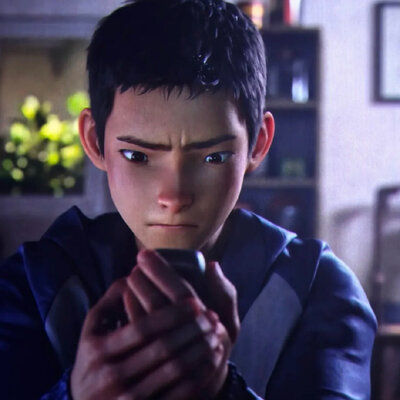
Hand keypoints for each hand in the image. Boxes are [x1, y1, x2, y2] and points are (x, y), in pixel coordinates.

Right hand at [70, 275, 218, 398]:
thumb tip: (131, 275)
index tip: (195, 302)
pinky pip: (178, 395)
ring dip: (200, 351)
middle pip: (162, 349)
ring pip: (174, 371)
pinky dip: (199, 376)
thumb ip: (109, 301)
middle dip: (192, 330)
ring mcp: (126, 399)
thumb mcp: (92, 329)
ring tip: (216, 335)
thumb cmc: (93, 360)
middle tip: (213, 317)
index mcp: (99, 350)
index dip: (172, 315)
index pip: (143, 328)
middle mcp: (111, 376)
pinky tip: (211, 361)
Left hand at [126, 250, 236, 397]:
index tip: (146, 254)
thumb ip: (225, 293)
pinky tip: (128, 297)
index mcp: (207, 322)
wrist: (203, 387)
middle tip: (137, 265)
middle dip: (142, 280)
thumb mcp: (230, 323)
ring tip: (132, 277)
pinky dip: (128, 311)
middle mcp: (185, 337)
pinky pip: (132, 334)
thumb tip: (213, 265)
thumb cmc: (215, 346)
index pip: (181, 293)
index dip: (161, 272)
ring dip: (133, 293)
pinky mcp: (148, 363)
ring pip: (141, 318)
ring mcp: (164, 353)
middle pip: (156, 304)